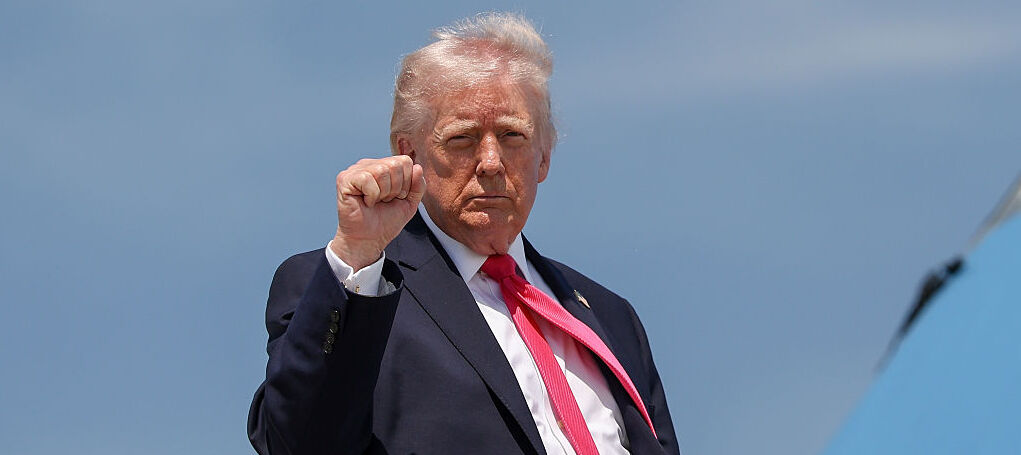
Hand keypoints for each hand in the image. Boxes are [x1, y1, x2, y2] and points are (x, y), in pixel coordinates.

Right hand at [330, 155, 425, 269]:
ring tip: (375, 202)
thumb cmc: (386, 221)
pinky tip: (366, 202)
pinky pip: (367, 179)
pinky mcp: (344, 179)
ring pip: (382, 171)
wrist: (369, 240)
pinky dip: (371, 195)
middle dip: (395, 189)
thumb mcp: (410, 203)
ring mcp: (355, 171)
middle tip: (384, 201)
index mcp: (383, 166)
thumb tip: (418, 167)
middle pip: (395, 165)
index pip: (405, 161)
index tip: (396, 197)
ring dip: (383, 193)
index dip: (406, 183)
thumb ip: (418, 185)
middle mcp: (368, 165)